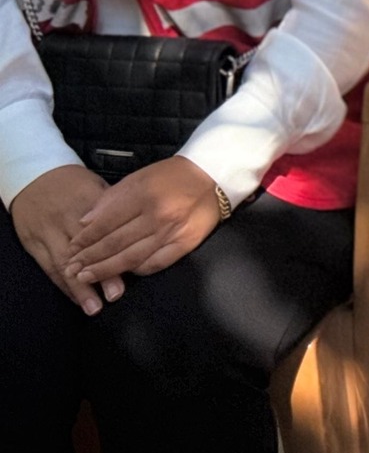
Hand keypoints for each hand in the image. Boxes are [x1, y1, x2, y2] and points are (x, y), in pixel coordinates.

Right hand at [9, 165, 124, 313]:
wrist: (34, 176)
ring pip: (63, 264)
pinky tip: (75, 298)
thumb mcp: (98, 187)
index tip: (131, 269)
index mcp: (86, 201)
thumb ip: (116, 209)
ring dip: (78, 287)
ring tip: (93, 306)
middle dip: (99, 274)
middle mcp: (64, 219)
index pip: (104, 230)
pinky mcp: (32, 243)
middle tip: (114, 295)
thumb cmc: (75, 183)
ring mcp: (46, 232)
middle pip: (84, 251)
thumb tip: (138, 231)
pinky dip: (62, 284)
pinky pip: (48, 267)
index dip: (116, 250)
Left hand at [65, 157, 223, 283]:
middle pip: (115, 243)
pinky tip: (123, 273)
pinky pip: (156, 263)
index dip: (85, 238)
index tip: (70, 248)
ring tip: (87, 277)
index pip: (106, 222)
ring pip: (132, 258)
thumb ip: (111, 198)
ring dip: (106, 269)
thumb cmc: (173, 175)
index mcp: (144, 195)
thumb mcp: (139, 177)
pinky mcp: (186, 244)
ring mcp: (172, 232)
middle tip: (71, 269)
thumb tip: (86, 222)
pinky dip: (136, 270)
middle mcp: (158, 216)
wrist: (215, 176)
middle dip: (89, 258)